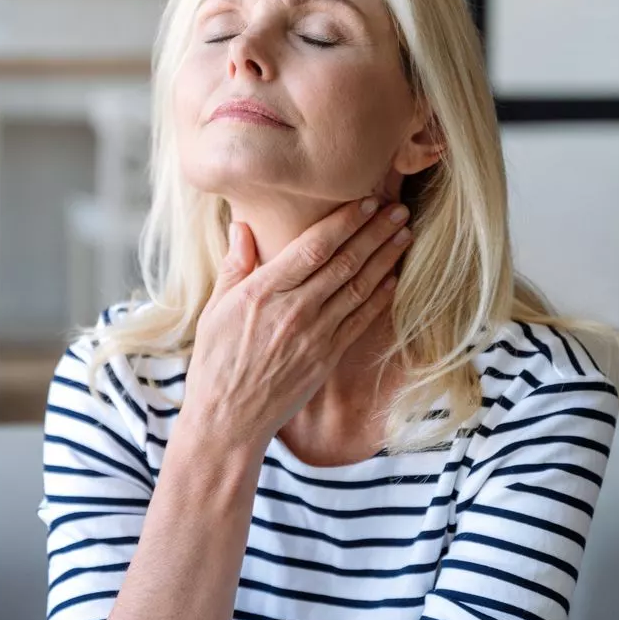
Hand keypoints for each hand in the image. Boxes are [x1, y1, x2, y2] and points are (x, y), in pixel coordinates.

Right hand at [179, 198, 412, 453]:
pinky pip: (360, 320)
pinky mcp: (327, 357)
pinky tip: (393, 277)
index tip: (364, 200)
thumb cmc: (215, 362)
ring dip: (385, 258)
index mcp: (262, 292)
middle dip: (374, 232)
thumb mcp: (214, 309)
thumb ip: (234, 266)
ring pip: (359, 288)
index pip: (312, 248)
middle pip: (344, 263)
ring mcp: (314, 336)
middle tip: (398, 208)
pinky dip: (380, 297)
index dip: (343, 222)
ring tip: (404, 234)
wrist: (229, 419)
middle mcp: (293, 310)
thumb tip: (243, 226)